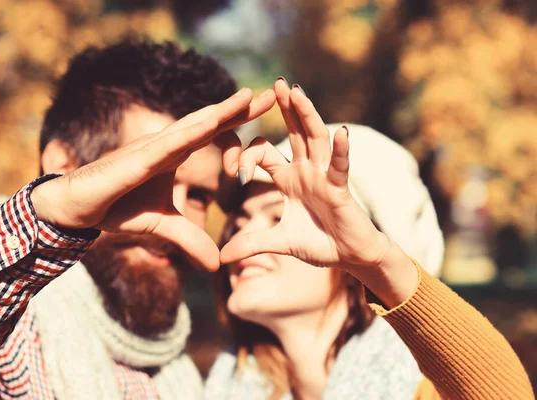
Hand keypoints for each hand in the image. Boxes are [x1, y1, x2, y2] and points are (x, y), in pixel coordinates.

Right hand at [32, 88, 276, 270]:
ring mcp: (150, 149)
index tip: (266, 121)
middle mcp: (166, 146)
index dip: (238, 125)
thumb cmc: (116, 208)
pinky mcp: (136, 161)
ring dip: (220, 111)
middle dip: (239, 108)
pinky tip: (211, 122)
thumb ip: (190, 239)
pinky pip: (168, 145)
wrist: (76, 208)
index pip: (212, 135)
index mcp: (174, 155)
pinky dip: (190, 133)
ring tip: (247, 98)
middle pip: (208, 121)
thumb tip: (216, 265)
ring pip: (191, 126)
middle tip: (272, 95)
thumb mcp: (163, 226)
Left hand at [220, 80, 389, 270]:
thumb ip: (252, 244)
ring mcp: (324, 177)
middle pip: (294, 133)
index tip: (235, 172)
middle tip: (274, 83)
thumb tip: (222, 257)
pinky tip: (340, 132)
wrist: (349, 257)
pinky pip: (339, 167)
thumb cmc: (319, 243)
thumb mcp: (280, 243)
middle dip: (285, 108)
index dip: (248, 157)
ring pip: (314, 139)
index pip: (265, 154)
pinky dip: (340, 151)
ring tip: (296, 91)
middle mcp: (306, 171)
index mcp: (289, 179)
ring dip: (306, 115)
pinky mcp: (340, 189)